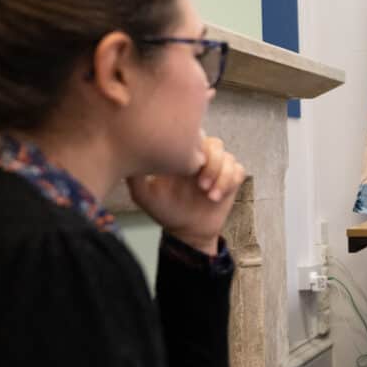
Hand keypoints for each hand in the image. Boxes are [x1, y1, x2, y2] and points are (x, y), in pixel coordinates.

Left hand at [126, 134, 245, 254]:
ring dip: (221, 177)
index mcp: (184, 155)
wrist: (187, 231)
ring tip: (209, 195)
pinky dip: (229, 182)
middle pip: (216, 144)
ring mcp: (218, 167)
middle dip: (211, 165)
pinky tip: (216, 197)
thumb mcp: (143, 194)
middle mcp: (202, 158)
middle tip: (201, 186)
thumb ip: (135, 176)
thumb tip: (127, 157)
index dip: (195, 147)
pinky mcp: (231, 179)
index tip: (187, 168)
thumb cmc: (165, 211)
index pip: (195, 135)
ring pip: (229, 157)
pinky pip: (238, 171)